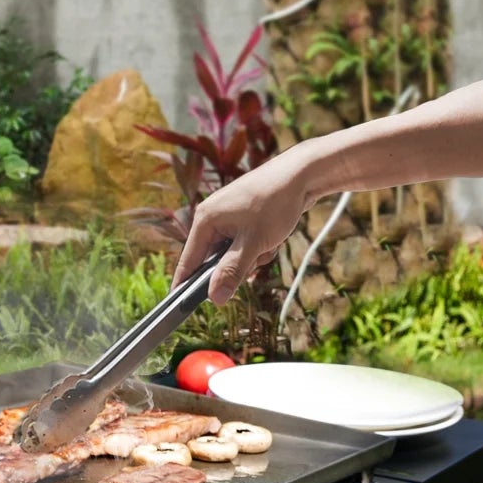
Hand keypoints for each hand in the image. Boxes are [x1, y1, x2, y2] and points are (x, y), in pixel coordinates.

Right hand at [173, 145, 317, 303]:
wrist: (302, 174)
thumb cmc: (276, 203)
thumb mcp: (254, 243)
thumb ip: (232, 271)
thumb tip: (215, 299)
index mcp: (205, 220)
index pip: (188, 262)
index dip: (186, 286)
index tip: (180, 308)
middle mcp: (211, 217)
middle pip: (213, 260)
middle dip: (236, 266)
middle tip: (256, 257)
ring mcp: (226, 216)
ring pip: (231, 253)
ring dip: (250, 256)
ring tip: (268, 243)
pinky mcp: (241, 216)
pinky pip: (242, 243)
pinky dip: (257, 246)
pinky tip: (271, 237)